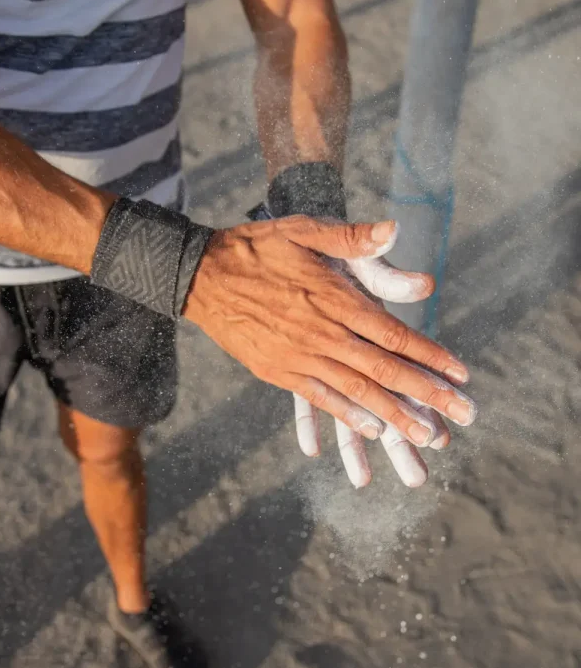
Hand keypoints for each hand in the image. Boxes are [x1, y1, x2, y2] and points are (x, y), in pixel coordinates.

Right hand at [183, 216, 475, 456]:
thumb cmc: (257, 249)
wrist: (202, 276)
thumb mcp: (304, 230)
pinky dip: (348, 415)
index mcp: (334, 299)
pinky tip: (372, 430)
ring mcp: (299, 357)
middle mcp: (322, 334)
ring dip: (396, 415)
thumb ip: (352, 238)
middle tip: (464, 417)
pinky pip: (319, 399)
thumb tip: (395, 230)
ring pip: (357, 391)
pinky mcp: (278, 371)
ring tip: (427, 437)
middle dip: (428, 396)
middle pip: (384, 370)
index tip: (461, 376)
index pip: (394, 334)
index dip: (431, 356)